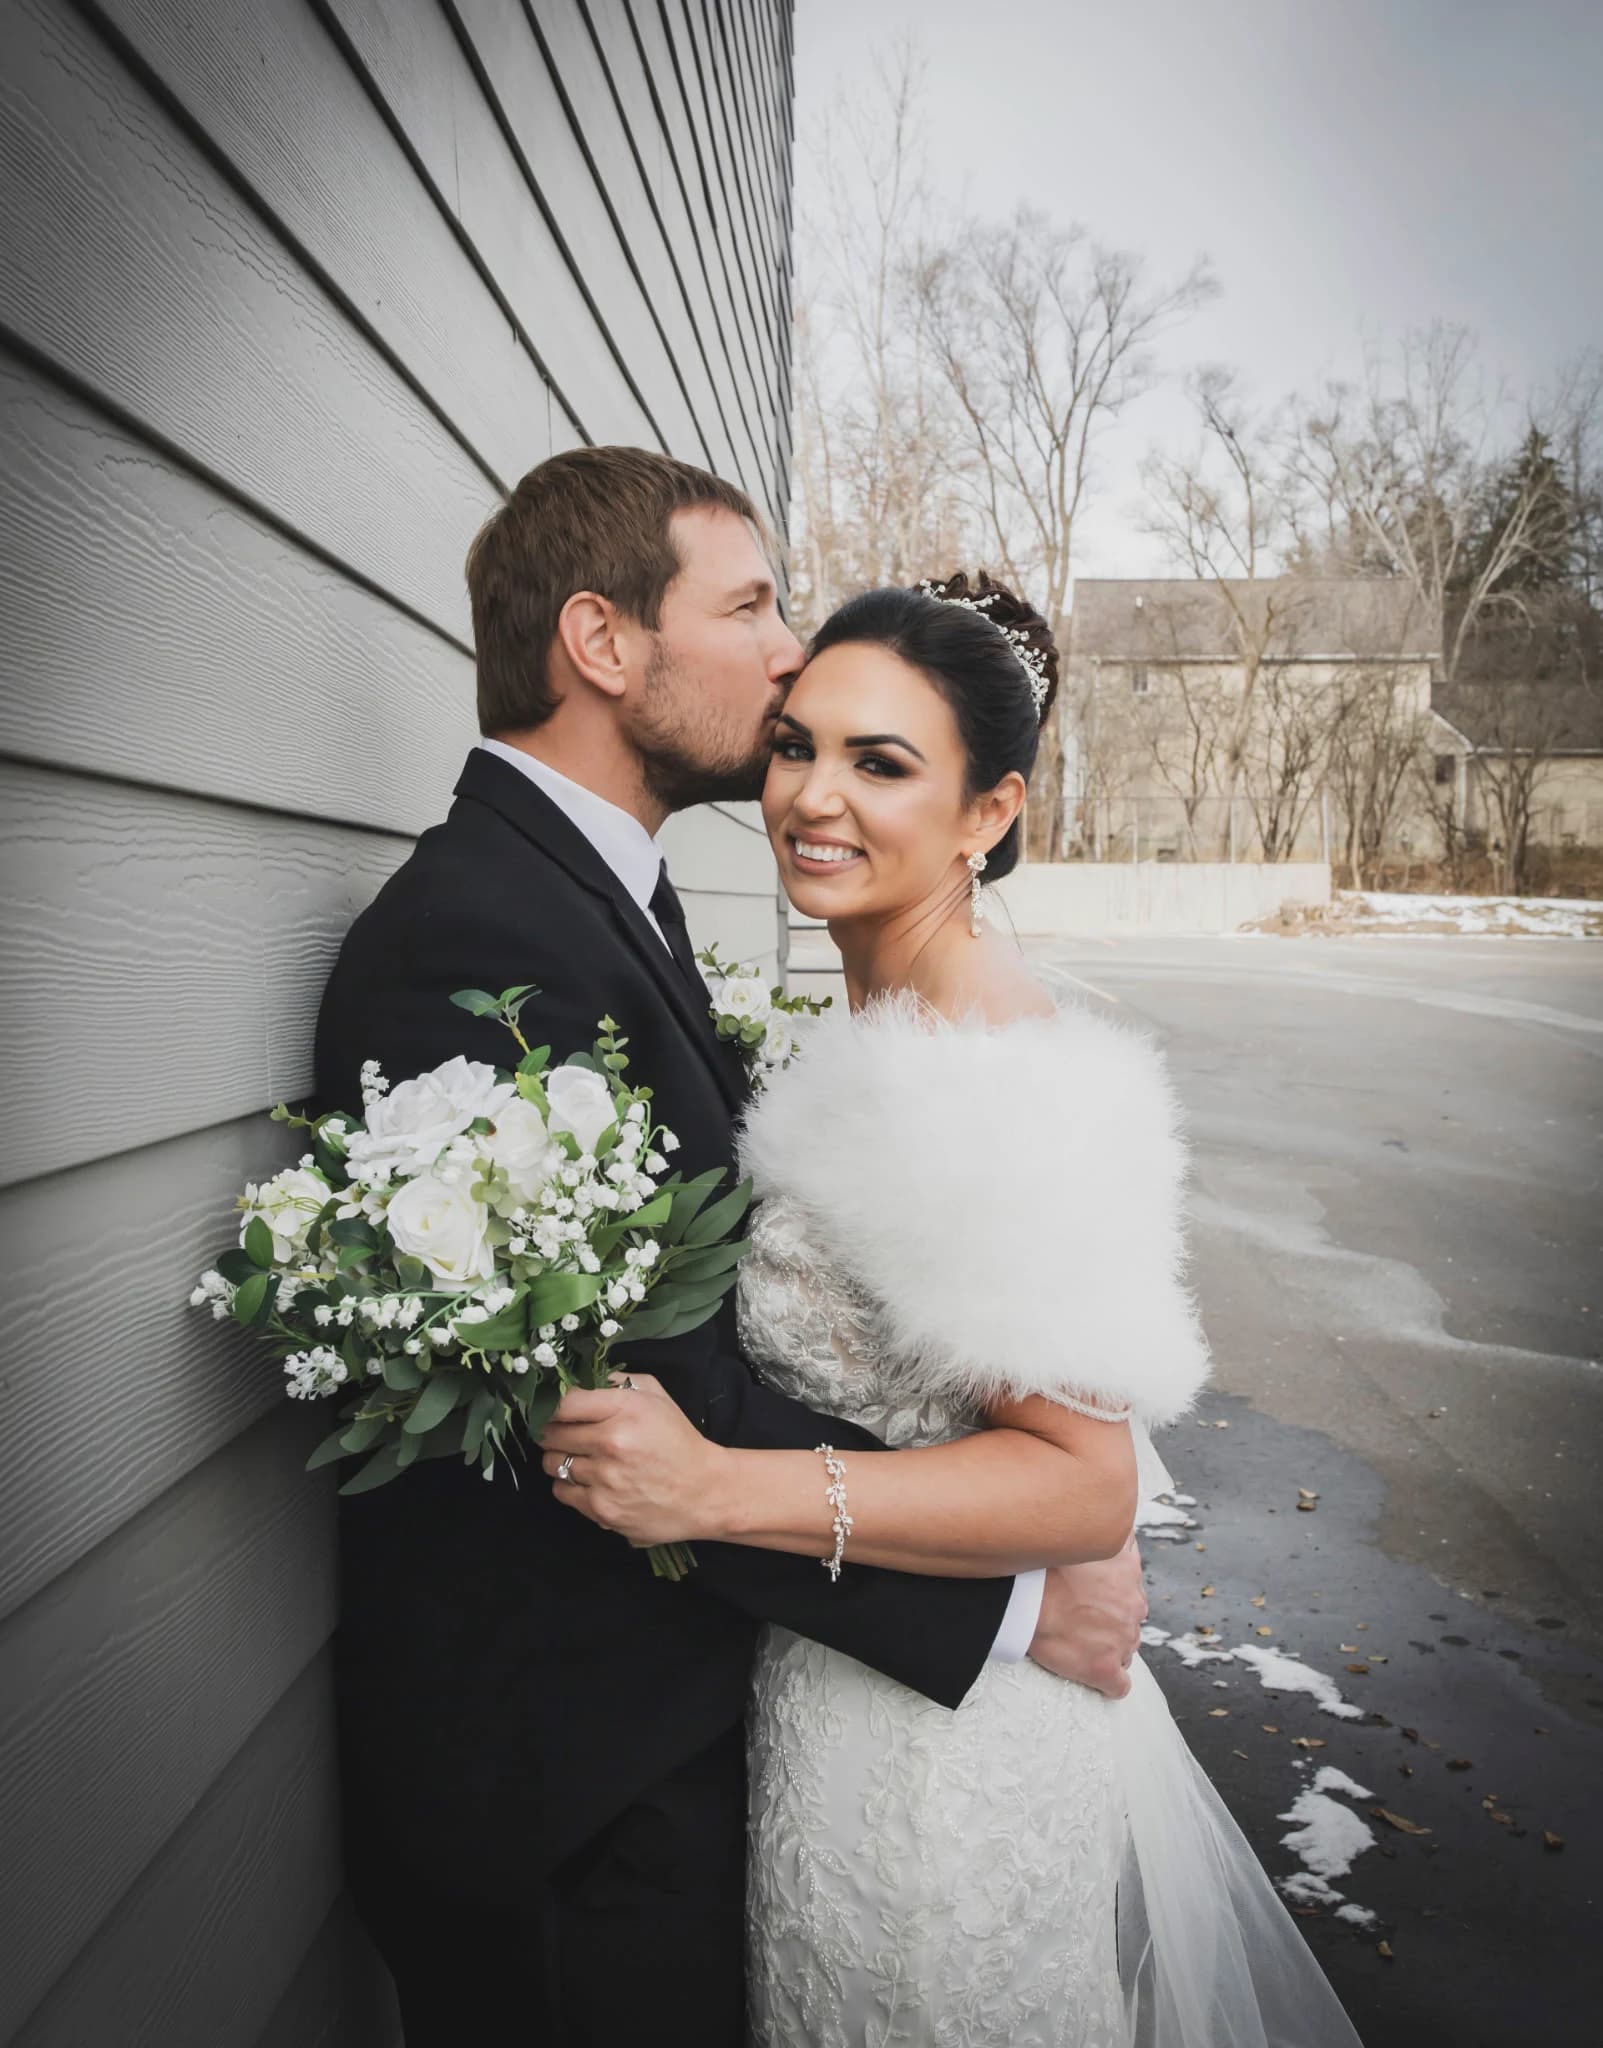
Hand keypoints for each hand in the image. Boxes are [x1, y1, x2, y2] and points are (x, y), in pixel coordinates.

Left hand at [539, 1373, 726, 1544]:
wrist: (704, 1494)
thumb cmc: (678, 1441)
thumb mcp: (656, 1397)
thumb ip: (616, 1381)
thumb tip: (578, 1378)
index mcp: (626, 1410)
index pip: (563, 1401)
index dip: (551, 1402)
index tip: (552, 1406)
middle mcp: (611, 1443)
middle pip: (551, 1432)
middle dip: (553, 1430)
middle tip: (567, 1431)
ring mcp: (604, 1479)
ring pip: (551, 1463)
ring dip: (560, 1457)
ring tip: (582, 1456)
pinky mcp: (601, 1509)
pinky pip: (560, 1491)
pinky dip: (569, 1484)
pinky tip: (590, 1480)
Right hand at [1025, 1535, 1146, 1699]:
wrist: (1023, 1597)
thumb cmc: (1043, 1561)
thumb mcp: (1082, 1530)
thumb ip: (1104, 1525)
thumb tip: (1113, 1509)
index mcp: (1129, 1571)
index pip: (1132, 1585)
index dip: (1110, 1591)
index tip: (1090, 1593)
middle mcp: (1133, 1606)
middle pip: (1129, 1618)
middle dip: (1110, 1619)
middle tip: (1078, 1615)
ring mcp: (1122, 1640)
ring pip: (1124, 1648)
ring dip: (1105, 1646)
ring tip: (1076, 1641)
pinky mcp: (1105, 1670)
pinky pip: (1118, 1686)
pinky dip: (1108, 1682)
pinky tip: (1092, 1675)